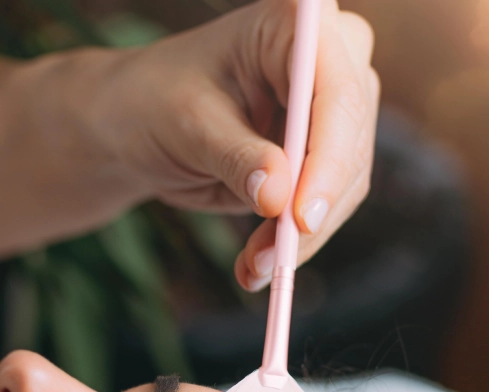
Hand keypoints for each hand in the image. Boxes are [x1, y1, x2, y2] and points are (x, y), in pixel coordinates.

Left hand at [95, 0, 378, 290]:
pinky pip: (328, 201)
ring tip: (253, 269)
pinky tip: (257, 265)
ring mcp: (332, 103)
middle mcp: (327, 55)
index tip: (301, 217)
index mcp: (293, 22)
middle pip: (349, 140)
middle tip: (271, 260)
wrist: (140, 121)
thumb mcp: (187, 126)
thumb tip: (278, 196)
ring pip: (346, 180)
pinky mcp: (325, 148)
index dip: (327, 159)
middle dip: (311, 209)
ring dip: (301, 235)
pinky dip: (294, 239)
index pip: (336, 92)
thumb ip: (235, 157)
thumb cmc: (155, 102)